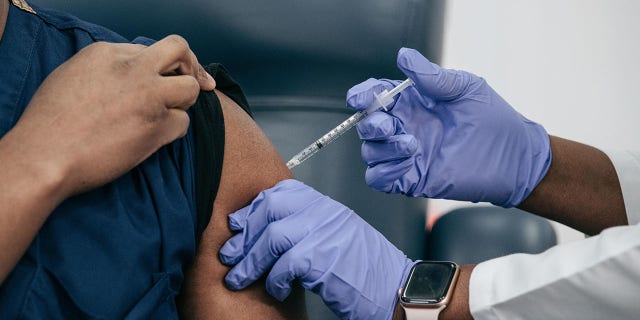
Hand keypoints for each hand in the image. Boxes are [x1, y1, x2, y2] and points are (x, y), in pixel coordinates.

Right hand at [5, 35, 214, 196]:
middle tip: (193, 82)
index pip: (149, 50)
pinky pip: (184, 124)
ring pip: (191, 88)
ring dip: (184, 102)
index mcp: (110, 53)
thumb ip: (107, 69)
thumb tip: (132, 72)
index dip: (156, 67)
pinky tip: (155, 138)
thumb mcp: (73, 75)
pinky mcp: (158, 127)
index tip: (158, 79)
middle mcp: (135, 69)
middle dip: (190, 65)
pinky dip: (173, 132)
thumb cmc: (51, 122)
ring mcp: (150, 97)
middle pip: (180, 50)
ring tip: (165, 115)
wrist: (46, 155)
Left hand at [219, 179, 414, 319]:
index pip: (281, 192)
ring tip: (238, 278)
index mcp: (326, 206)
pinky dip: (272, 280)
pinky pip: (285, 264)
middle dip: (244, 233)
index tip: (237, 226)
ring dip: (250, 262)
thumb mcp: (336, 237)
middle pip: (270, 208)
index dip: (252, 209)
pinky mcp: (325, 259)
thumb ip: (307, 227)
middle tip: (229, 255)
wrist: (396, 289)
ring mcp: (326, 233)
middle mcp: (325, 213)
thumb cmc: (365, 270)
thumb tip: (266, 234)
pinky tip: (275, 290)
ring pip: (272, 238)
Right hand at [346, 48, 550, 206]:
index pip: (375, 96)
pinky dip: (382, 172)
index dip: (362, 95)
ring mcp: (407, 154)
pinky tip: (406, 162)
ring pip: (370, 152)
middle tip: (391, 125)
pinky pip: (379, 178)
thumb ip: (432, 77)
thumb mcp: (465, 88)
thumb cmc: (494, 120)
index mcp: (412, 103)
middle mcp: (405, 127)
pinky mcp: (411, 178)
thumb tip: (404, 56)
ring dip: (381, 148)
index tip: (360, 98)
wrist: (514, 157)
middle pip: (367, 125)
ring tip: (411, 145)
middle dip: (370, 124)